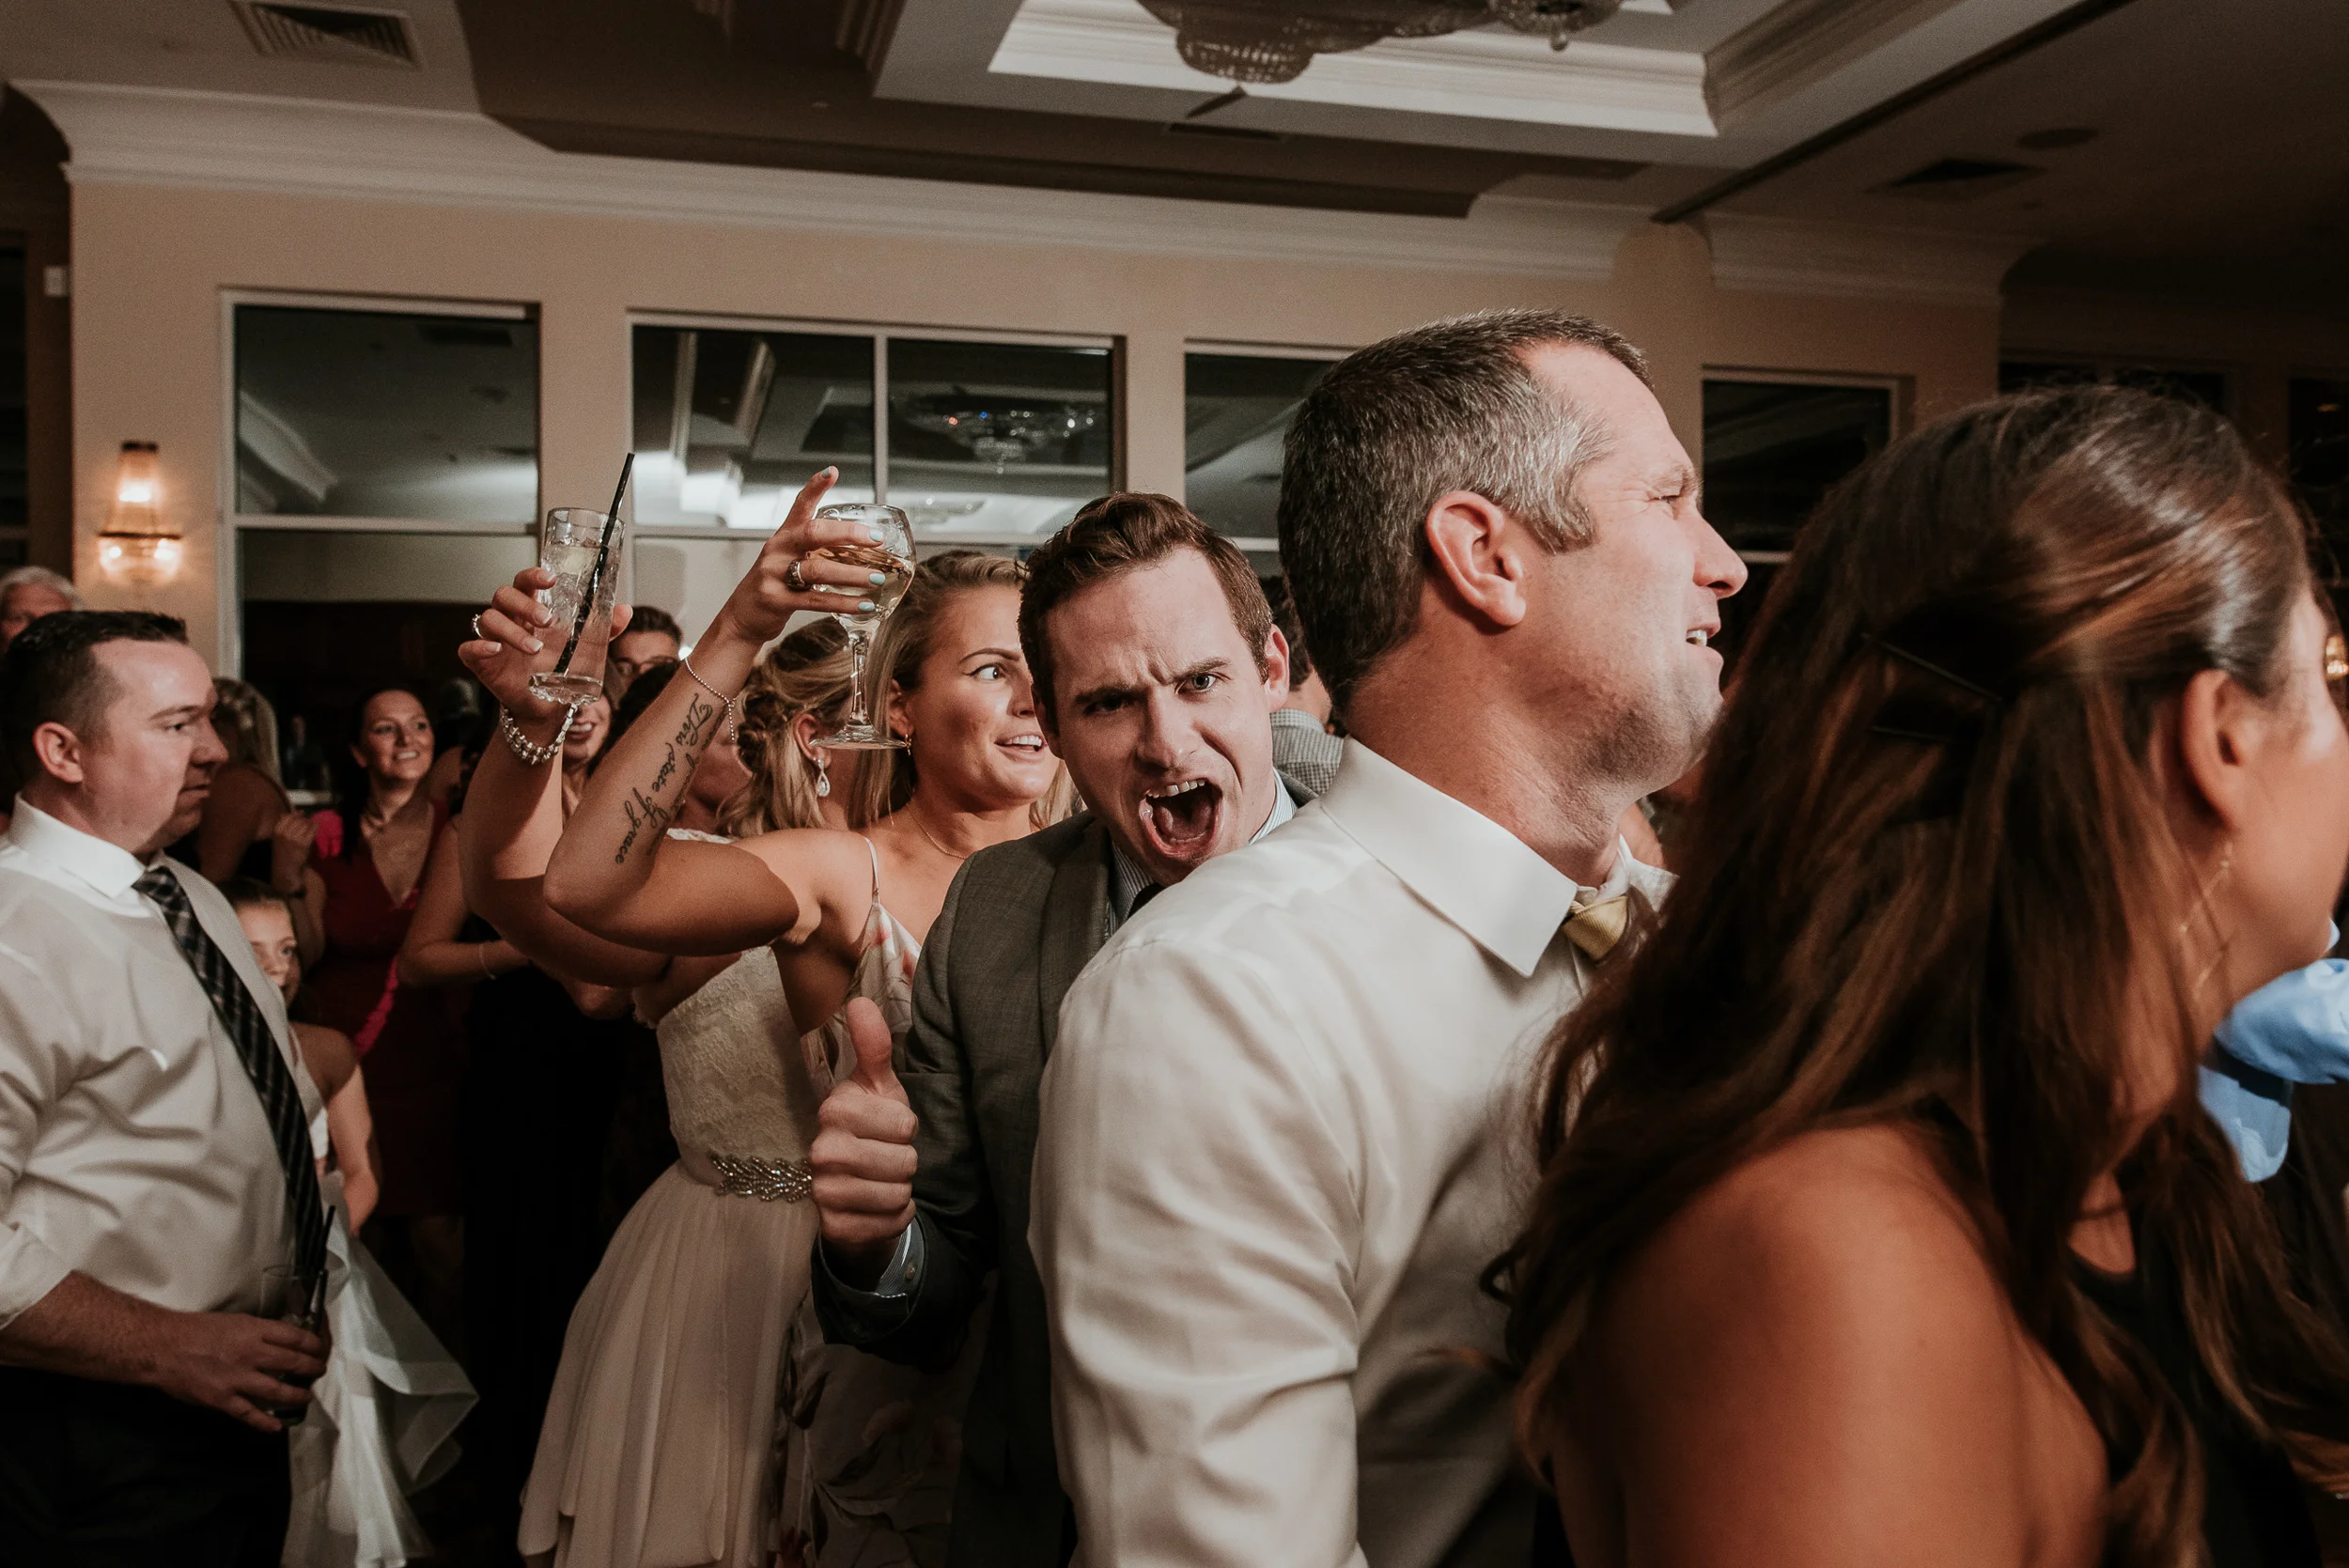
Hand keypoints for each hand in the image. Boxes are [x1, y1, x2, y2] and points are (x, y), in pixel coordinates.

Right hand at [146, 1309, 328, 1434]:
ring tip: (306, 1397)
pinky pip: (249, 1414)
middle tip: (319, 1371)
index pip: (296, 1337)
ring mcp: (237, 1379)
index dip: (314, 1344)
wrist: (161, 1347)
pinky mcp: (222, 1400)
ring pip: (278, 1391)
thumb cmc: (195, 1330)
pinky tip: (276, 1426)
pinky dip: (264, 1422)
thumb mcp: (234, 1321)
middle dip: (312, 1368)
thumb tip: (279, 1342)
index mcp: (254, 1330)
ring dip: (297, 1395)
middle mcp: (251, 1354)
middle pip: (293, 1362)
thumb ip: (258, 1333)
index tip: (320, 1349)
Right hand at [268, 810, 315, 890]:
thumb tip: (288, 812)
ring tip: (312, 823)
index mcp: (277, 832)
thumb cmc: (283, 853)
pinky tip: (317, 826)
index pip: (287, 817)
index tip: (301, 813)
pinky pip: (312, 830)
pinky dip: (315, 827)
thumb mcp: (278, 839)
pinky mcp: (304, 844)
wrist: (287, 869)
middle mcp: (285, 834)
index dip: (296, 814)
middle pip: (298, 820)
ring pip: (305, 824)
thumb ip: (282, 826)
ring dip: (310, 822)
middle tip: (308, 820)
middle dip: (304, 819)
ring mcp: (295, 839)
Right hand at [461, 568, 634, 722]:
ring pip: (488, 619)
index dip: (533, 575)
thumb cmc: (562, 668)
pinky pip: (468, 648)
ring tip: (535, 648)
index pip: (525, 581)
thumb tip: (625, 610)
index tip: (549, 579)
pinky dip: (479, 646)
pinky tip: (495, 649)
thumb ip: (604, 629)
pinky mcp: (481, 662)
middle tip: (548, 621)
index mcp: (531, 609)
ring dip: (512, 630)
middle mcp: (509, 619)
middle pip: (504, 595)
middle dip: (524, 604)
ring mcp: (492, 639)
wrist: (549, 706)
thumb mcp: (587, 649)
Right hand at [706, 468, 893, 648]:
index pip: (799, 505)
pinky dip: (844, 603)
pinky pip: (816, 600)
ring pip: (818, 570)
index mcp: (785, 535)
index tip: (831, 472)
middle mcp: (778, 549)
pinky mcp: (776, 600)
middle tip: (876, 538)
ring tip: (878, 578)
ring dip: (852, 574)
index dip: (814, 487)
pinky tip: (865, 605)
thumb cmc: (775, 584)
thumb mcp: (791, 559)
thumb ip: (818, 550)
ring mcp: (774, 574)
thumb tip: (863, 547)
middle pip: (813, 533)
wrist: (743, 616)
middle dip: (848, 534)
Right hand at [809, 996, 918, 1279]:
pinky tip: (878, 1209)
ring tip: (884, 1182)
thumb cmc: (875, 1134)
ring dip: (902, 1190)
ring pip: (898, 1192)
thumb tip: (859, 1000)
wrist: (857, 1197)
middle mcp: (821, 1150)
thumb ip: (873, 1046)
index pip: (904, 1123)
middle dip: (907, 1163)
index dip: (907, 1129)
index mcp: (834, 1110)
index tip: (890, 1129)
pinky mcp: (835, 1228)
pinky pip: (890, 1222)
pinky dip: (895, 1218)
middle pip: (904, 1161)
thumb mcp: (880, 1088)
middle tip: (888, 1158)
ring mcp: (824, 1191)